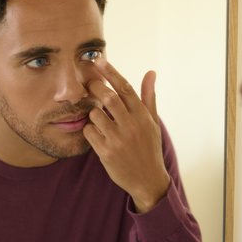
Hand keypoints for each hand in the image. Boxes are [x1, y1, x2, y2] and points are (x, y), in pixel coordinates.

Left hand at [83, 58, 170, 212]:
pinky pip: (89, 132)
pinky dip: (90, 129)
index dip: (111, 72)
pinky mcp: (106, 153)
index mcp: (143, 116)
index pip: (125, 88)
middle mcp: (131, 126)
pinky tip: (97, 134)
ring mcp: (118, 140)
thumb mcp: (152, 122)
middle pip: (108, 98)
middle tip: (90, 85)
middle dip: (96, 88)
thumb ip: (149, 96)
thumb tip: (151, 72)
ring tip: (99, 118)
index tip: (99, 61)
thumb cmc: (149, 148)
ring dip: (92, 112)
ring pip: (95, 114)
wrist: (148, 180)